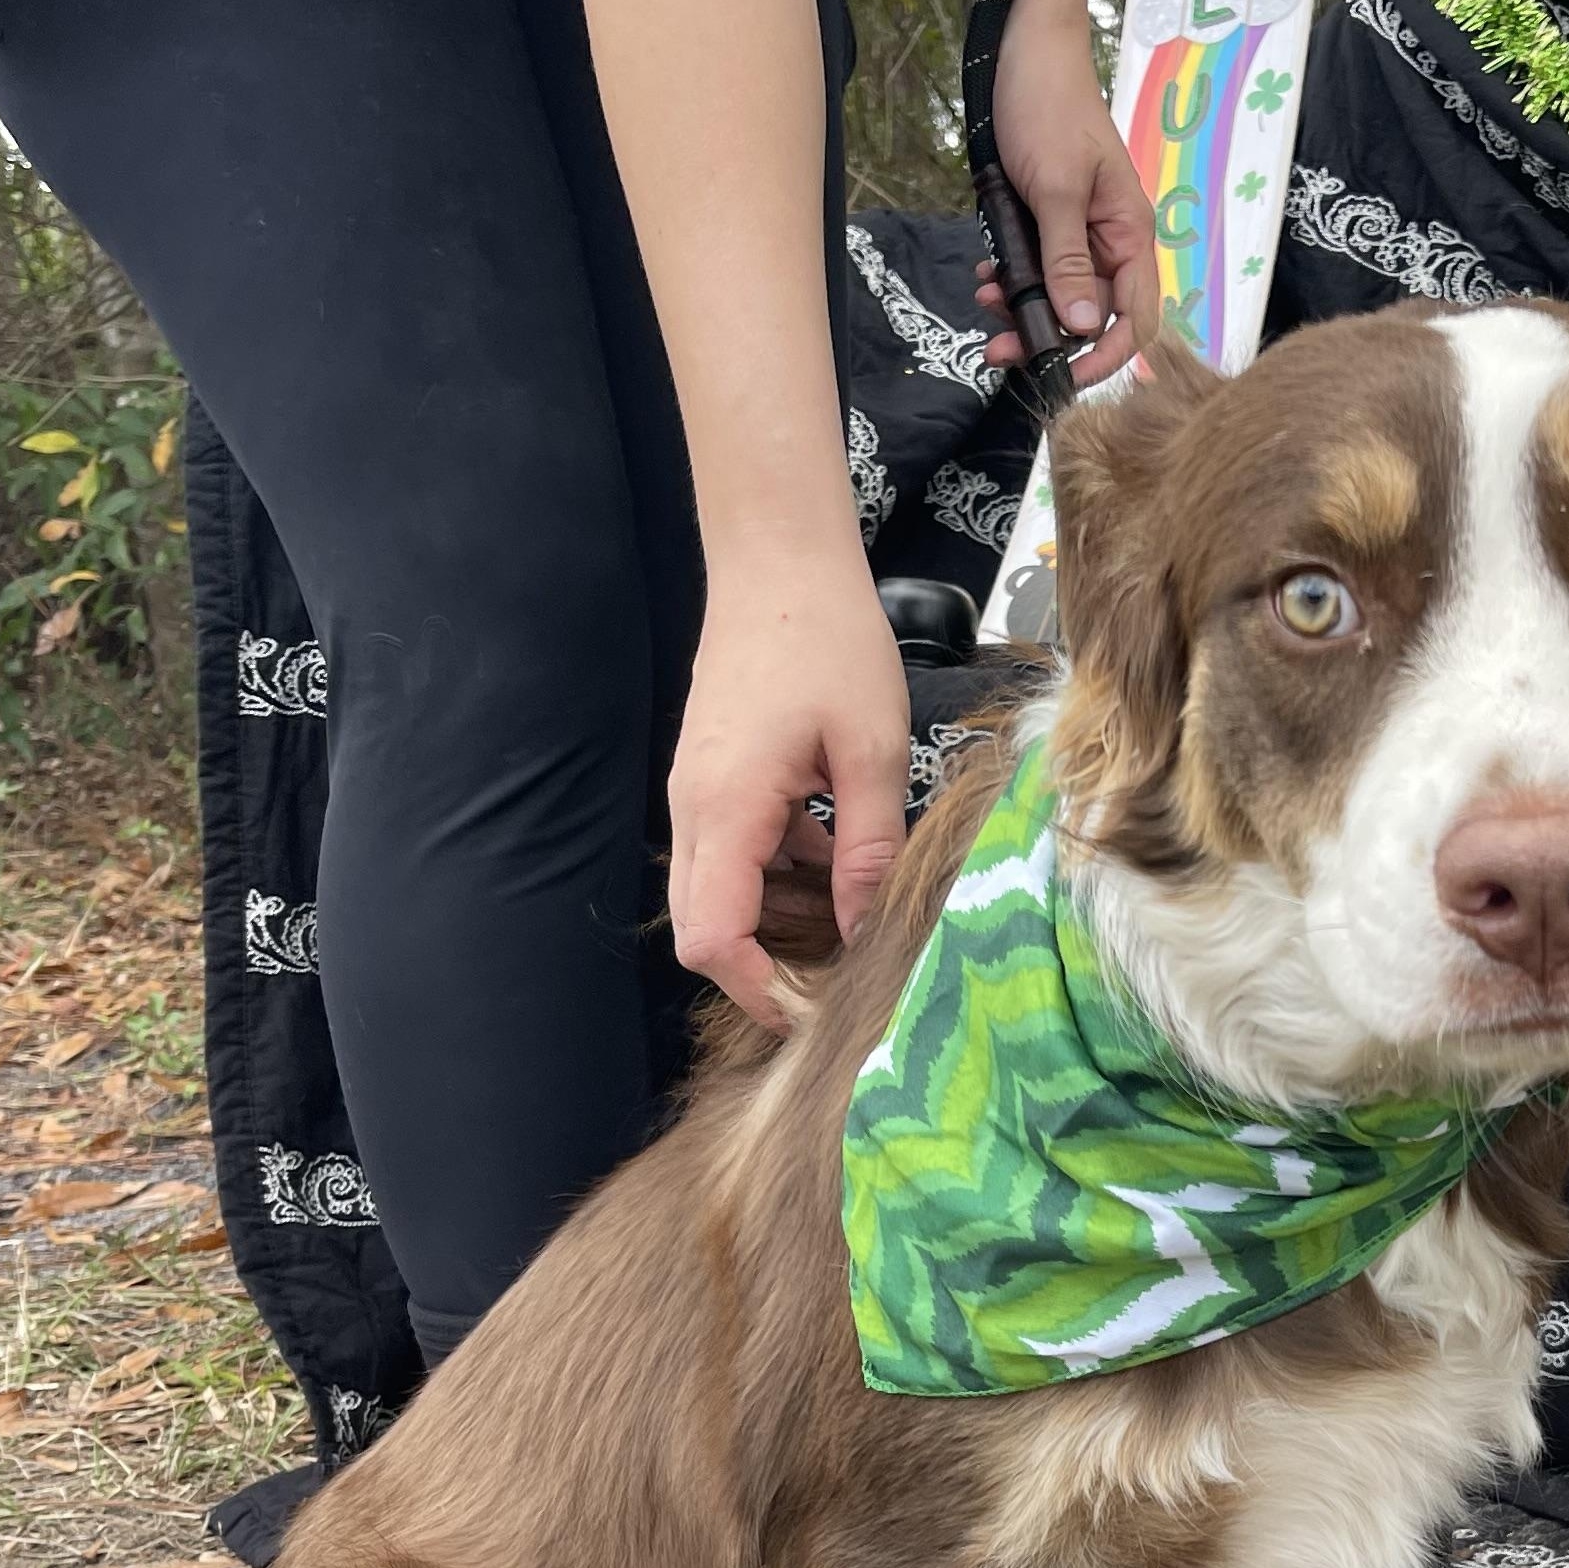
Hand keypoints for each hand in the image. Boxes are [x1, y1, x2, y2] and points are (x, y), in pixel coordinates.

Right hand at [666, 543, 907, 1030]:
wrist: (778, 557)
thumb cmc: (828, 638)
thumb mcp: (875, 750)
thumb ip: (871, 850)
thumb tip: (867, 934)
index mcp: (727, 808)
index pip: (712, 939)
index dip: (758, 990)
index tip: (815, 1010)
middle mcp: (693, 810)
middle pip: (704, 928)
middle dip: (766, 967)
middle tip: (838, 980)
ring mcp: (696, 794)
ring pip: (720, 894)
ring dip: (778, 920)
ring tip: (853, 918)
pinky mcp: (713, 779)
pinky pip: (734, 854)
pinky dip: (780, 875)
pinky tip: (841, 860)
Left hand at [971, 0, 1158, 393]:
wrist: (1022, 52)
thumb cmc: (1048, 108)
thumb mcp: (1057, 190)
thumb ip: (1067, 261)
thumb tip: (1083, 326)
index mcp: (1130, 233)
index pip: (1136, 319)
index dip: (1106, 357)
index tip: (1064, 378)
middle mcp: (1111, 241)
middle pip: (1092, 316)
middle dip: (1048, 337)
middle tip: (1000, 349)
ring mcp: (1080, 233)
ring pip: (1060, 297)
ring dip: (1023, 310)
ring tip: (986, 302)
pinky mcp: (1050, 223)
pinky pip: (1037, 270)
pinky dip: (1012, 281)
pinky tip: (986, 274)